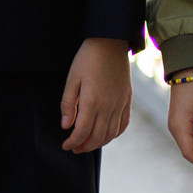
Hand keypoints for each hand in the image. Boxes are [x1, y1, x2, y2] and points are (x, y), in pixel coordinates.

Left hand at [60, 37, 133, 153]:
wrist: (110, 43)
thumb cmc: (87, 59)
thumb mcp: (71, 79)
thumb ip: (69, 104)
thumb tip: (66, 126)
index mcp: (93, 102)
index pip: (82, 132)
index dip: (73, 142)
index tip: (65, 146)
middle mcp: (109, 106)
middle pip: (98, 136)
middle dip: (84, 146)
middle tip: (74, 149)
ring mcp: (120, 104)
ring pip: (111, 133)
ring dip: (99, 143)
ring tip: (87, 145)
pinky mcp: (127, 100)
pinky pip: (124, 124)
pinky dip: (115, 134)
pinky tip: (106, 135)